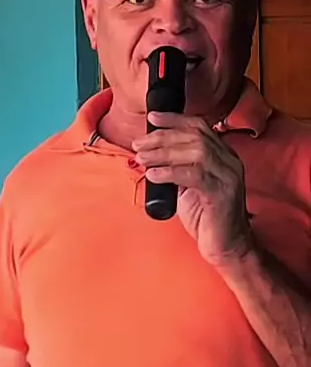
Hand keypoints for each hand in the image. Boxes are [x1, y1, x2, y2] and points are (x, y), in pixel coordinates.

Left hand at [133, 111, 252, 265]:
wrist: (227, 248)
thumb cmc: (206, 218)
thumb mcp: (187, 188)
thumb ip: (175, 169)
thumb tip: (147, 157)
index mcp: (223, 156)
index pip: (199, 127)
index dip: (174, 119)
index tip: (152, 118)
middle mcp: (229, 162)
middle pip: (194, 136)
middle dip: (162, 137)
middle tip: (138, 145)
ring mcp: (229, 177)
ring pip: (195, 152)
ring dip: (163, 153)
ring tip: (142, 159)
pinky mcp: (222, 194)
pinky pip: (194, 175)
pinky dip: (170, 172)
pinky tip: (153, 175)